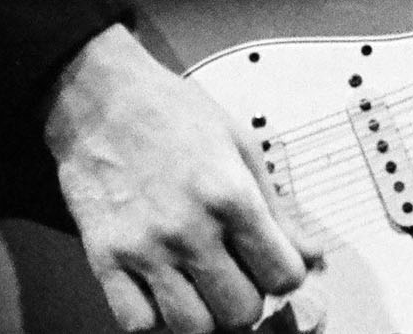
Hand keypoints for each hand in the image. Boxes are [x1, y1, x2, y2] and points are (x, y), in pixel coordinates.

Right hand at [43, 24, 327, 331]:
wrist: (101, 100)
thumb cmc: (172, 113)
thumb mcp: (241, 144)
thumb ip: (278, 207)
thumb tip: (311, 252)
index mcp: (231, 195)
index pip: (282, 274)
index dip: (286, 275)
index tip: (276, 266)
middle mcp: (190, 229)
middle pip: (241, 311)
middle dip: (249, 299)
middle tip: (239, 277)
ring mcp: (145, 249)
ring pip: (193, 327)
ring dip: (206, 316)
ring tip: (203, 289)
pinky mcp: (105, 260)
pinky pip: (136, 323)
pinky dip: (155, 320)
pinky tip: (163, 294)